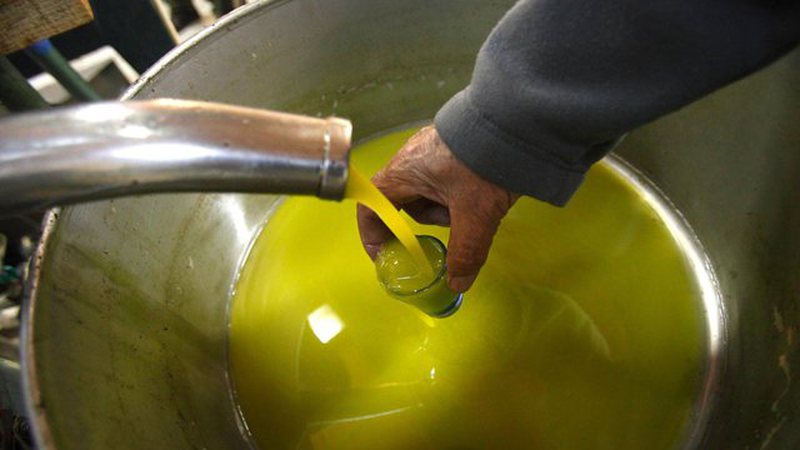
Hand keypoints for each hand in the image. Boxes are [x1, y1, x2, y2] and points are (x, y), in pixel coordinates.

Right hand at [357, 126, 518, 292]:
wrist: (521, 122)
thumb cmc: (487, 162)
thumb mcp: (476, 216)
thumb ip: (464, 253)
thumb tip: (457, 283)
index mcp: (405, 170)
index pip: (372, 204)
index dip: (373, 233)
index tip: (386, 254)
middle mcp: (412, 156)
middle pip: (405, 201)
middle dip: (428, 220)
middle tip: (453, 227)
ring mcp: (433, 148)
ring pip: (429, 191)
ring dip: (447, 207)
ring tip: (476, 205)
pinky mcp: (453, 145)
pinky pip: (445, 178)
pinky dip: (459, 193)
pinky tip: (482, 192)